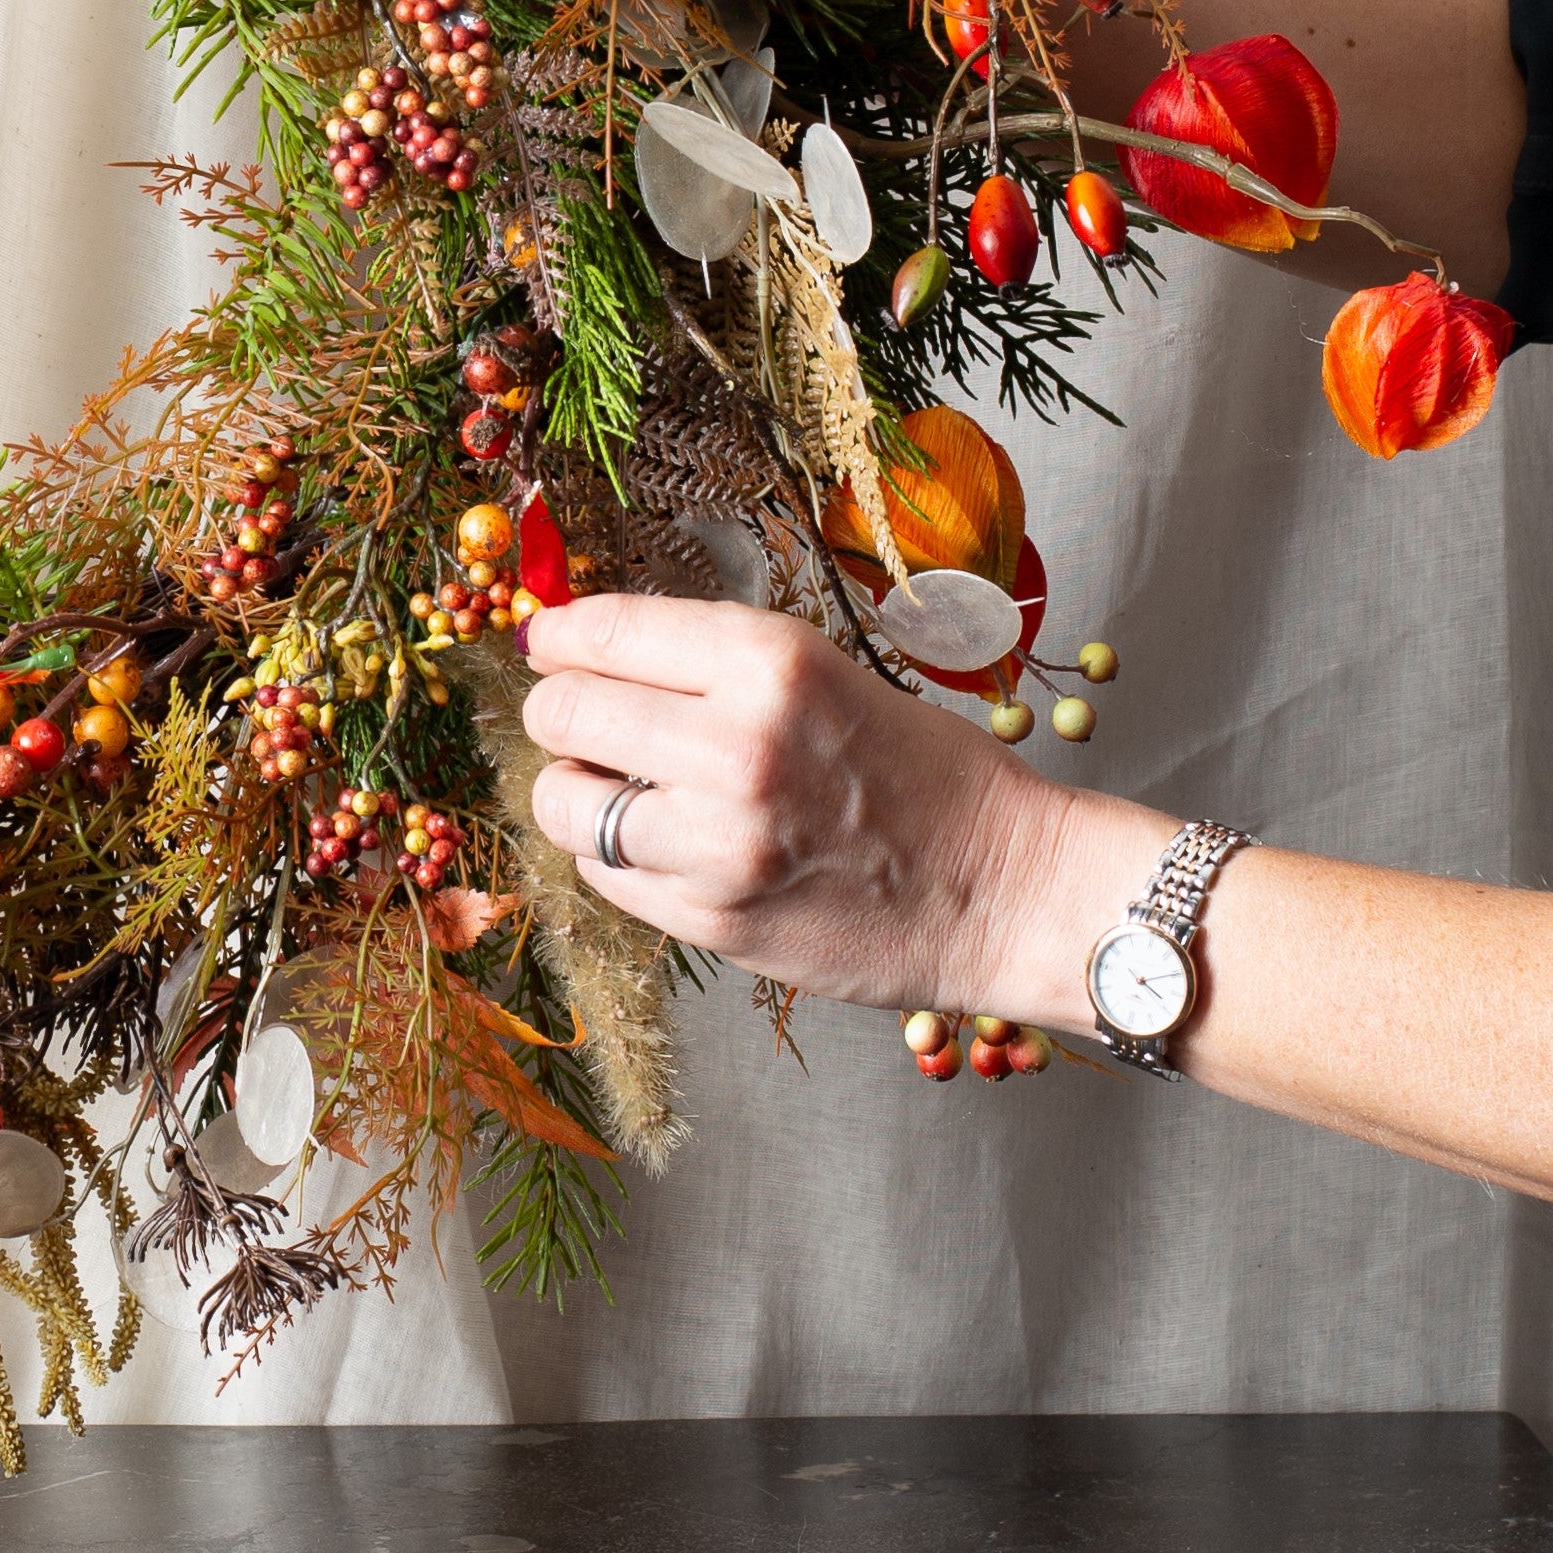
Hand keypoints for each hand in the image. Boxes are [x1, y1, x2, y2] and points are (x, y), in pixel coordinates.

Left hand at [518, 593, 1167, 1021]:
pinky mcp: (712, 919)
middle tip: (585, 717)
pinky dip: (615, 854)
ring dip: (576, 790)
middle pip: (561, 711)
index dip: (558, 635)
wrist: (1006, 889)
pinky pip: (603, 874)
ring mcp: (718, 843)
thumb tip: (577, 644)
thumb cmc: (922, 770)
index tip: (546, 641)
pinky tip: (665, 842)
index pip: (602, 632)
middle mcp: (735, 747)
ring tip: (620, 786)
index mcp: (769, 662)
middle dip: (561, 709)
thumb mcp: (822, 671)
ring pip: (562, 802)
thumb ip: (705, 659)